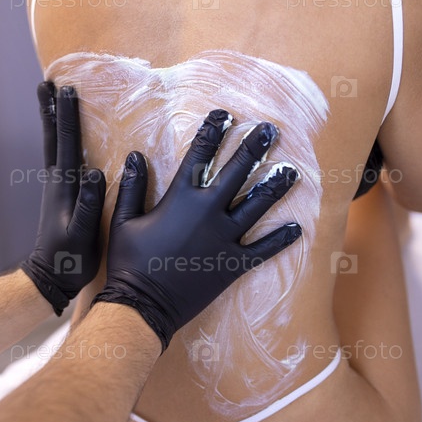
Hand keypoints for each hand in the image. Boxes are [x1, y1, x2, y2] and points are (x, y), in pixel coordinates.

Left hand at [21, 83, 105, 315]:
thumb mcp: (82, 234)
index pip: (65, 143)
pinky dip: (59, 140)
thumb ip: (88, 205)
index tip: (67, 89)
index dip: (66, 115)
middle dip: (51, 108)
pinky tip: (66, 139)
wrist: (49, 277)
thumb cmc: (69, 259)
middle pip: (52, 136)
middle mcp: (57, 181)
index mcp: (64, 186)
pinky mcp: (61, 196)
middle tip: (48, 82)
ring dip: (52, 120)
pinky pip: (60, 158)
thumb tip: (95, 173)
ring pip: (53, 145)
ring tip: (51, 100)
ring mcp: (57, 187)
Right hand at [93, 110, 301, 349]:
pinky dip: (280, 240)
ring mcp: (224, 238)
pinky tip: (297, 229)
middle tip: (270, 130)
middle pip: (237, 173)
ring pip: (257, 206)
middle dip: (253, 148)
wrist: (143, 305)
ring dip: (275, 186)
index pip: (199, 157)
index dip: (212, 133)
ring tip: (292, 171)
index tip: (224, 115)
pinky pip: (263, 249)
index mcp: (180, 199)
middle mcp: (208, 213)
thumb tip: (136, 156)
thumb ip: (132, 187)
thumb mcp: (124, 221)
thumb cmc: (129, 263)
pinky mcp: (233, 264)